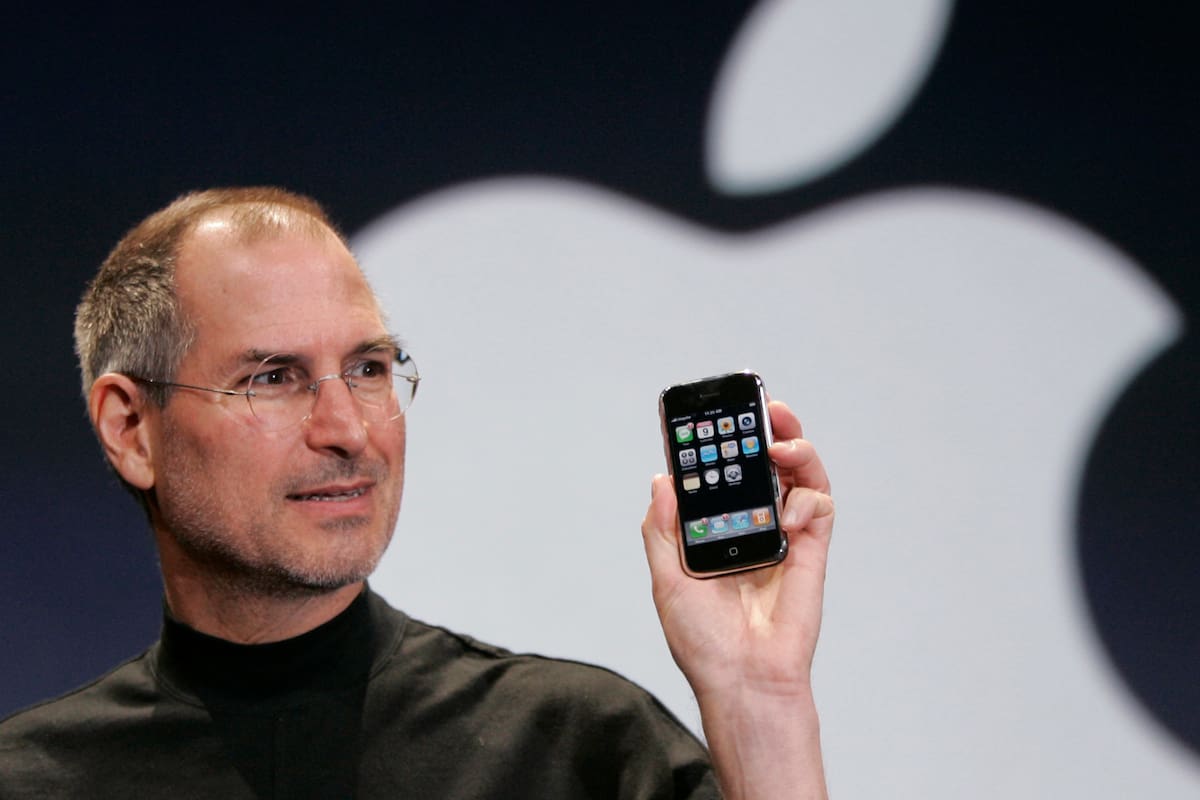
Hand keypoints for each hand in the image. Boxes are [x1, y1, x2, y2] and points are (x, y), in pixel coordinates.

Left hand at [642, 400, 833, 700]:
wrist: (743, 679)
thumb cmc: (704, 641)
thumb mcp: (666, 579)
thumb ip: (664, 528)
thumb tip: (663, 479)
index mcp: (715, 530)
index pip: (721, 475)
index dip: (721, 445)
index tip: (713, 416)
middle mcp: (751, 527)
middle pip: (764, 465)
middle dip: (765, 431)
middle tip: (762, 409)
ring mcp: (784, 536)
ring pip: (798, 476)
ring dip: (795, 447)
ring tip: (781, 438)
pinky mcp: (812, 550)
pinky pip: (819, 507)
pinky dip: (809, 496)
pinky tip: (791, 509)